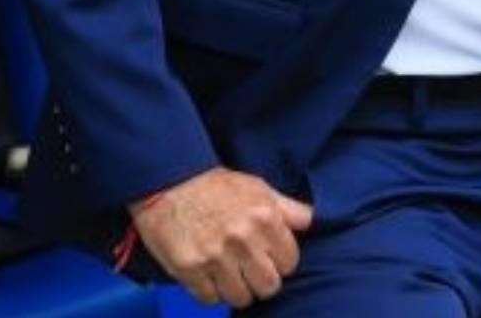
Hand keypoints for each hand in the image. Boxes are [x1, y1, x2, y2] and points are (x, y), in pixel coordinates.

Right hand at [130, 166, 312, 307]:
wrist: (169, 180)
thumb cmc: (217, 185)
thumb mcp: (259, 187)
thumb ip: (288, 209)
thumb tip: (311, 222)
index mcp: (265, 218)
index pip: (290, 263)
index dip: (280, 262)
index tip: (270, 258)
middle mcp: (243, 240)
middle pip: (269, 286)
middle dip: (262, 281)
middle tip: (251, 271)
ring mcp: (215, 257)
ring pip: (241, 298)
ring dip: (237, 289)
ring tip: (230, 275)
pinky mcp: (188, 269)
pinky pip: (210, 299)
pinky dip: (211, 292)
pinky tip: (209, 276)